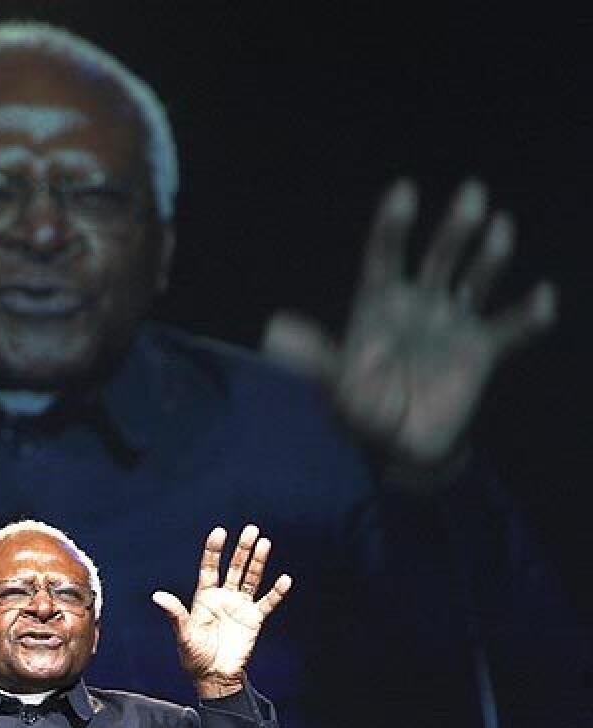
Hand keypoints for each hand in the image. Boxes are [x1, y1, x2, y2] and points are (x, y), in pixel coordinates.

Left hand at [152, 525, 291, 697]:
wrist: (214, 677)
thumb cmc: (194, 656)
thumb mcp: (183, 634)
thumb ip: (174, 613)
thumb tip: (157, 595)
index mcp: (204, 597)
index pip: (210, 567)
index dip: (214, 550)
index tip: (220, 532)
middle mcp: (223, 597)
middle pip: (234, 567)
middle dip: (242, 549)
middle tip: (251, 530)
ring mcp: (240, 607)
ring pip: (251, 578)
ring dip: (258, 562)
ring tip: (265, 543)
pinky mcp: (254, 620)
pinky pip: (267, 603)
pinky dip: (276, 592)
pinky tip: (284, 580)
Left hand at [263, 179, 556, 471]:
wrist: (398, 445)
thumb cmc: (360, 408)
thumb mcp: (334, 386)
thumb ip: (313, 358)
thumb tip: (276, 331)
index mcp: (378, 305)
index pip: (384, 258)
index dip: (392, 226)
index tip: (403, 191)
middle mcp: (418, 304)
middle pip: (438, 258)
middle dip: (454, 228)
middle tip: (471, 193)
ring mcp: (452, 324)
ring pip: (475, 280)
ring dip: (489, 255)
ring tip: (500, 228)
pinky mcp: (481, 351)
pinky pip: (510, 328)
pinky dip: (528, 315)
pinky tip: (542, 297)